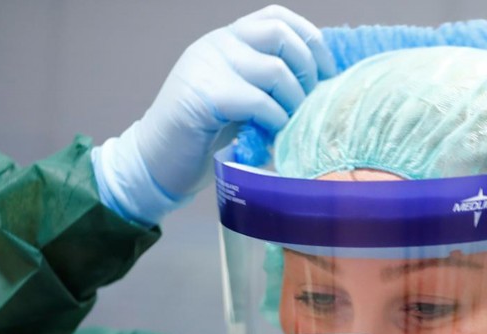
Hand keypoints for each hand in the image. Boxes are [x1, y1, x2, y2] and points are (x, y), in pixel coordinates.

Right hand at [92, 5, 335, 224]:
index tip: (328, 73)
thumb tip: (322, 84)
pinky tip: (272, 136)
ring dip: (292, 102)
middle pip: (280, 35)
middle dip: (307, 70)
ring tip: (288, 125)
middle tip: (309, 104)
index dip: (310, 40)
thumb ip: (268, 82)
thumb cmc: (205, 136)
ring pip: (274, 70)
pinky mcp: (204, 95)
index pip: (277, 17)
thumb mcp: (242, 99)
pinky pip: (257, 100)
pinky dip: (275, 120)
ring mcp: (208, 66)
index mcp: (228, 40)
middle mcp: (218, 44)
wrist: (157, 162)